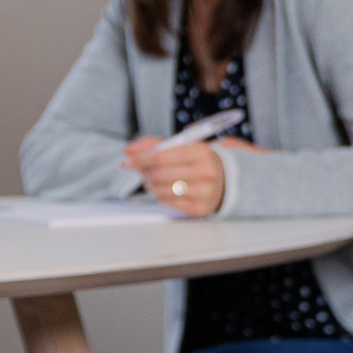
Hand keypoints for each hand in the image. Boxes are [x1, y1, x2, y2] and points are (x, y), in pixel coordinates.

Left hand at [123, 136, 256, 218]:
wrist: (225, 180)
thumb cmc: (197, 161)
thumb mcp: (181, 146)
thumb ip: (153, 144)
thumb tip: (129, 150)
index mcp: (200, 151)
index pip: (160, 157)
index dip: (139, 159)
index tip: (127, 161)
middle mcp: (205, 172)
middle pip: (158, 174)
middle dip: (144, 172)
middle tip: (143, 170)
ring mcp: (204, 192)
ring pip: (161, 190)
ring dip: (151, 185)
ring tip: (155, 179)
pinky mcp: (199, 208)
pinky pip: (167, 202)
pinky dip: (161, 195)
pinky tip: (167, 189)